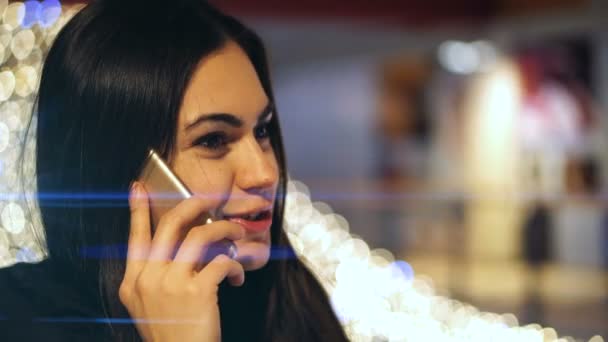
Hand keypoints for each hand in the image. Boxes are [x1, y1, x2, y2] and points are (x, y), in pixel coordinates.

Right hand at [119, 182, 244, 341]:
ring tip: (237, 234)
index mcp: (133, 281)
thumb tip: (180, 247)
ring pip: (201, 235)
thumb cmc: (171, 335)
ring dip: (225, 230)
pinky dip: (235, 265)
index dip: (137, 210)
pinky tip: (238, 277)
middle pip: (170, 225)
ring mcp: (171, 283)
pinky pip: (222, 262)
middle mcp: (149, 278)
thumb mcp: (148, 306)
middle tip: (211, 198)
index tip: (139, 187)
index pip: (135, 237)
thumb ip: (155, 277)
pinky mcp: (198, 291)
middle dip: (194, 204)